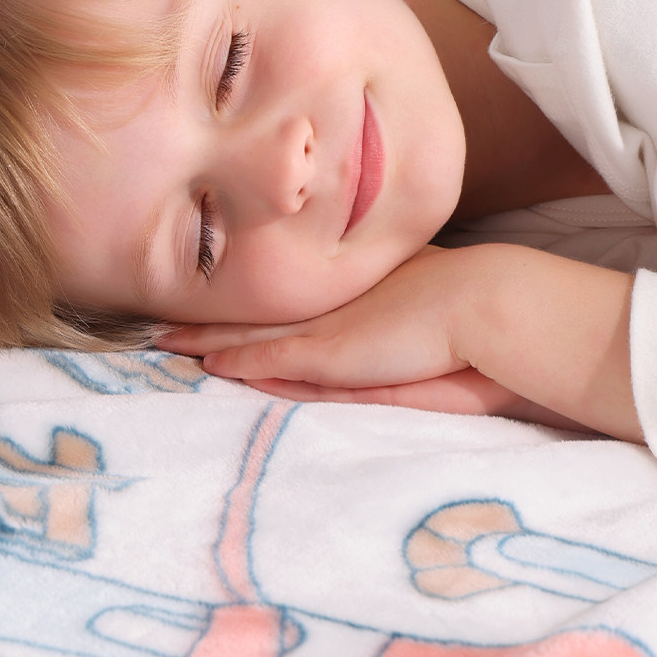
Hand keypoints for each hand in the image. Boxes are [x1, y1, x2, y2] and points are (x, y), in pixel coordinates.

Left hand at [161, 241, 639, 440]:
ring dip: (205, 335)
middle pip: (260, 310)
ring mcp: (330, 325)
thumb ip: (390, 349)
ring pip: (252, 330)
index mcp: (364, 295)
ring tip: (161, 339)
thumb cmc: (481, 330)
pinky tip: (201, 360)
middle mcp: (336, 304)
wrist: (495, 308)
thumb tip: (355, 356)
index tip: (224, 303)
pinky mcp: (328, 350)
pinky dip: (235, 357)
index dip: (256, 304)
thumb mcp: (431, 338)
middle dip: (212, 317)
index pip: (298, 302)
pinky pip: (269, 355)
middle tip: (163, 321)